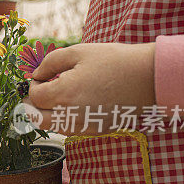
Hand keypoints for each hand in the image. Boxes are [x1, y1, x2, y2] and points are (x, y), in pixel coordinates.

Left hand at [25, 42, 155, 135]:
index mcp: (65, 94)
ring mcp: (84, 126)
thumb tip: (36, 75)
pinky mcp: (96, 131)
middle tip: (37, 93)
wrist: (150, 78)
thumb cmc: (114, 61)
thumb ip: (50, 62)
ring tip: (54, 97)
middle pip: (38, 120)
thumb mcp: (78, 52)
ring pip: (53, 127)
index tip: (40, 77)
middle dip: (33, 106)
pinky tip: (72, 104)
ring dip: (47, 114)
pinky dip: (64, 120)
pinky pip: (70, 130)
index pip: (35, 97)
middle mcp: (71, 115)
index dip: (33, 86)